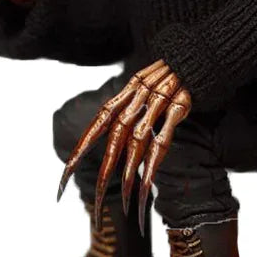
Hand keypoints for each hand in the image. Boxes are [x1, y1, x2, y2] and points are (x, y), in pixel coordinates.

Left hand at [57, 59, 191, 231]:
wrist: (193, 55)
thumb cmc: (165, 78)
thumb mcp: (139, 90)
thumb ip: (124, 111)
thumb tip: (110, 138)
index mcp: (123, 98)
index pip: (95, 127)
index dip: (80, 150)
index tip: (63, 177)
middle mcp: (135, 101)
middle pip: (113, 141)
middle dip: (104, 172)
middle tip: (95, 202)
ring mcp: (156, 104)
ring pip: (136, 144)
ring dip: (129, 173)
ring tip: (126, 201)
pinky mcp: (177, 108)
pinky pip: (161, 140)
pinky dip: (153, 162)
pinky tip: (146, 182)